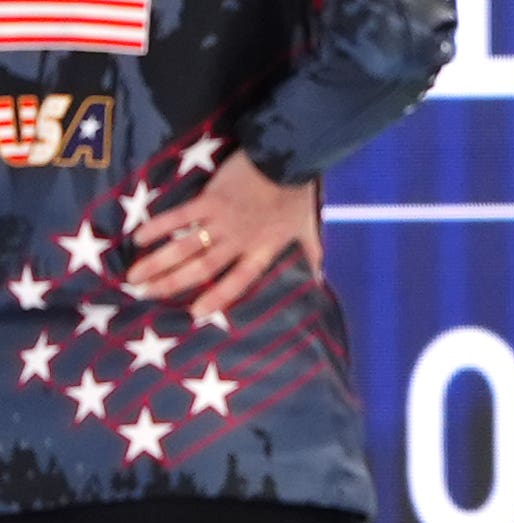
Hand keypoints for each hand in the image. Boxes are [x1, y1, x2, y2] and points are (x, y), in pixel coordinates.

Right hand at [125, 151, 323, 322]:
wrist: (286, 160)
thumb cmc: (298, 194)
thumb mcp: (309, 229)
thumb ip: (312, 254)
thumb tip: (322, 277)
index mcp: (262, 251)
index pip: (238, 283)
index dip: (217, 298)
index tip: (194, 313)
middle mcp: (238, 242)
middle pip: (201, 270)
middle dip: (171, 284)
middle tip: (144, 295)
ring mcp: (221, 222)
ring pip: (185, 248)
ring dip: (157, 263)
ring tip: (133, 276)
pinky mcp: (208, 200)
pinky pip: (179, 217)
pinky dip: (158, 228)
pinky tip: (138, 238)